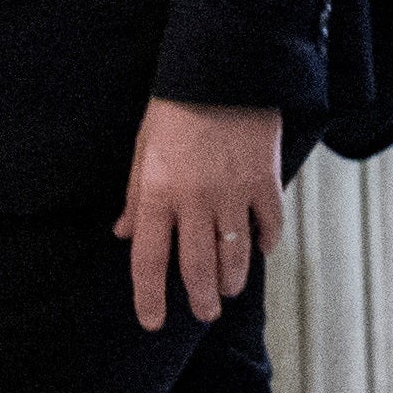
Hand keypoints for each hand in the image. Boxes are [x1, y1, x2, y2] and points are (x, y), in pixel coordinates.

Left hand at [117, 99, 284, 330]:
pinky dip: (265, 243)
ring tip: (229, 289)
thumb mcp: (143, 147)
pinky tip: (260, 250)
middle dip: (200, 298)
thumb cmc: (176, 106)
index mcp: (158, 193)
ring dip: (232, 279)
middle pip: (197, 268)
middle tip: (205, 314)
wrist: (224, 69)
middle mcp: (195, 202)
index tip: (153, 322)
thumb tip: (124, 234)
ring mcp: (233, 194)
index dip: (149, 297)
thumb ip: (135, 196)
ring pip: (234, 255)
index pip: (149, 261)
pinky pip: (269, 226)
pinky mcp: (265, 183)